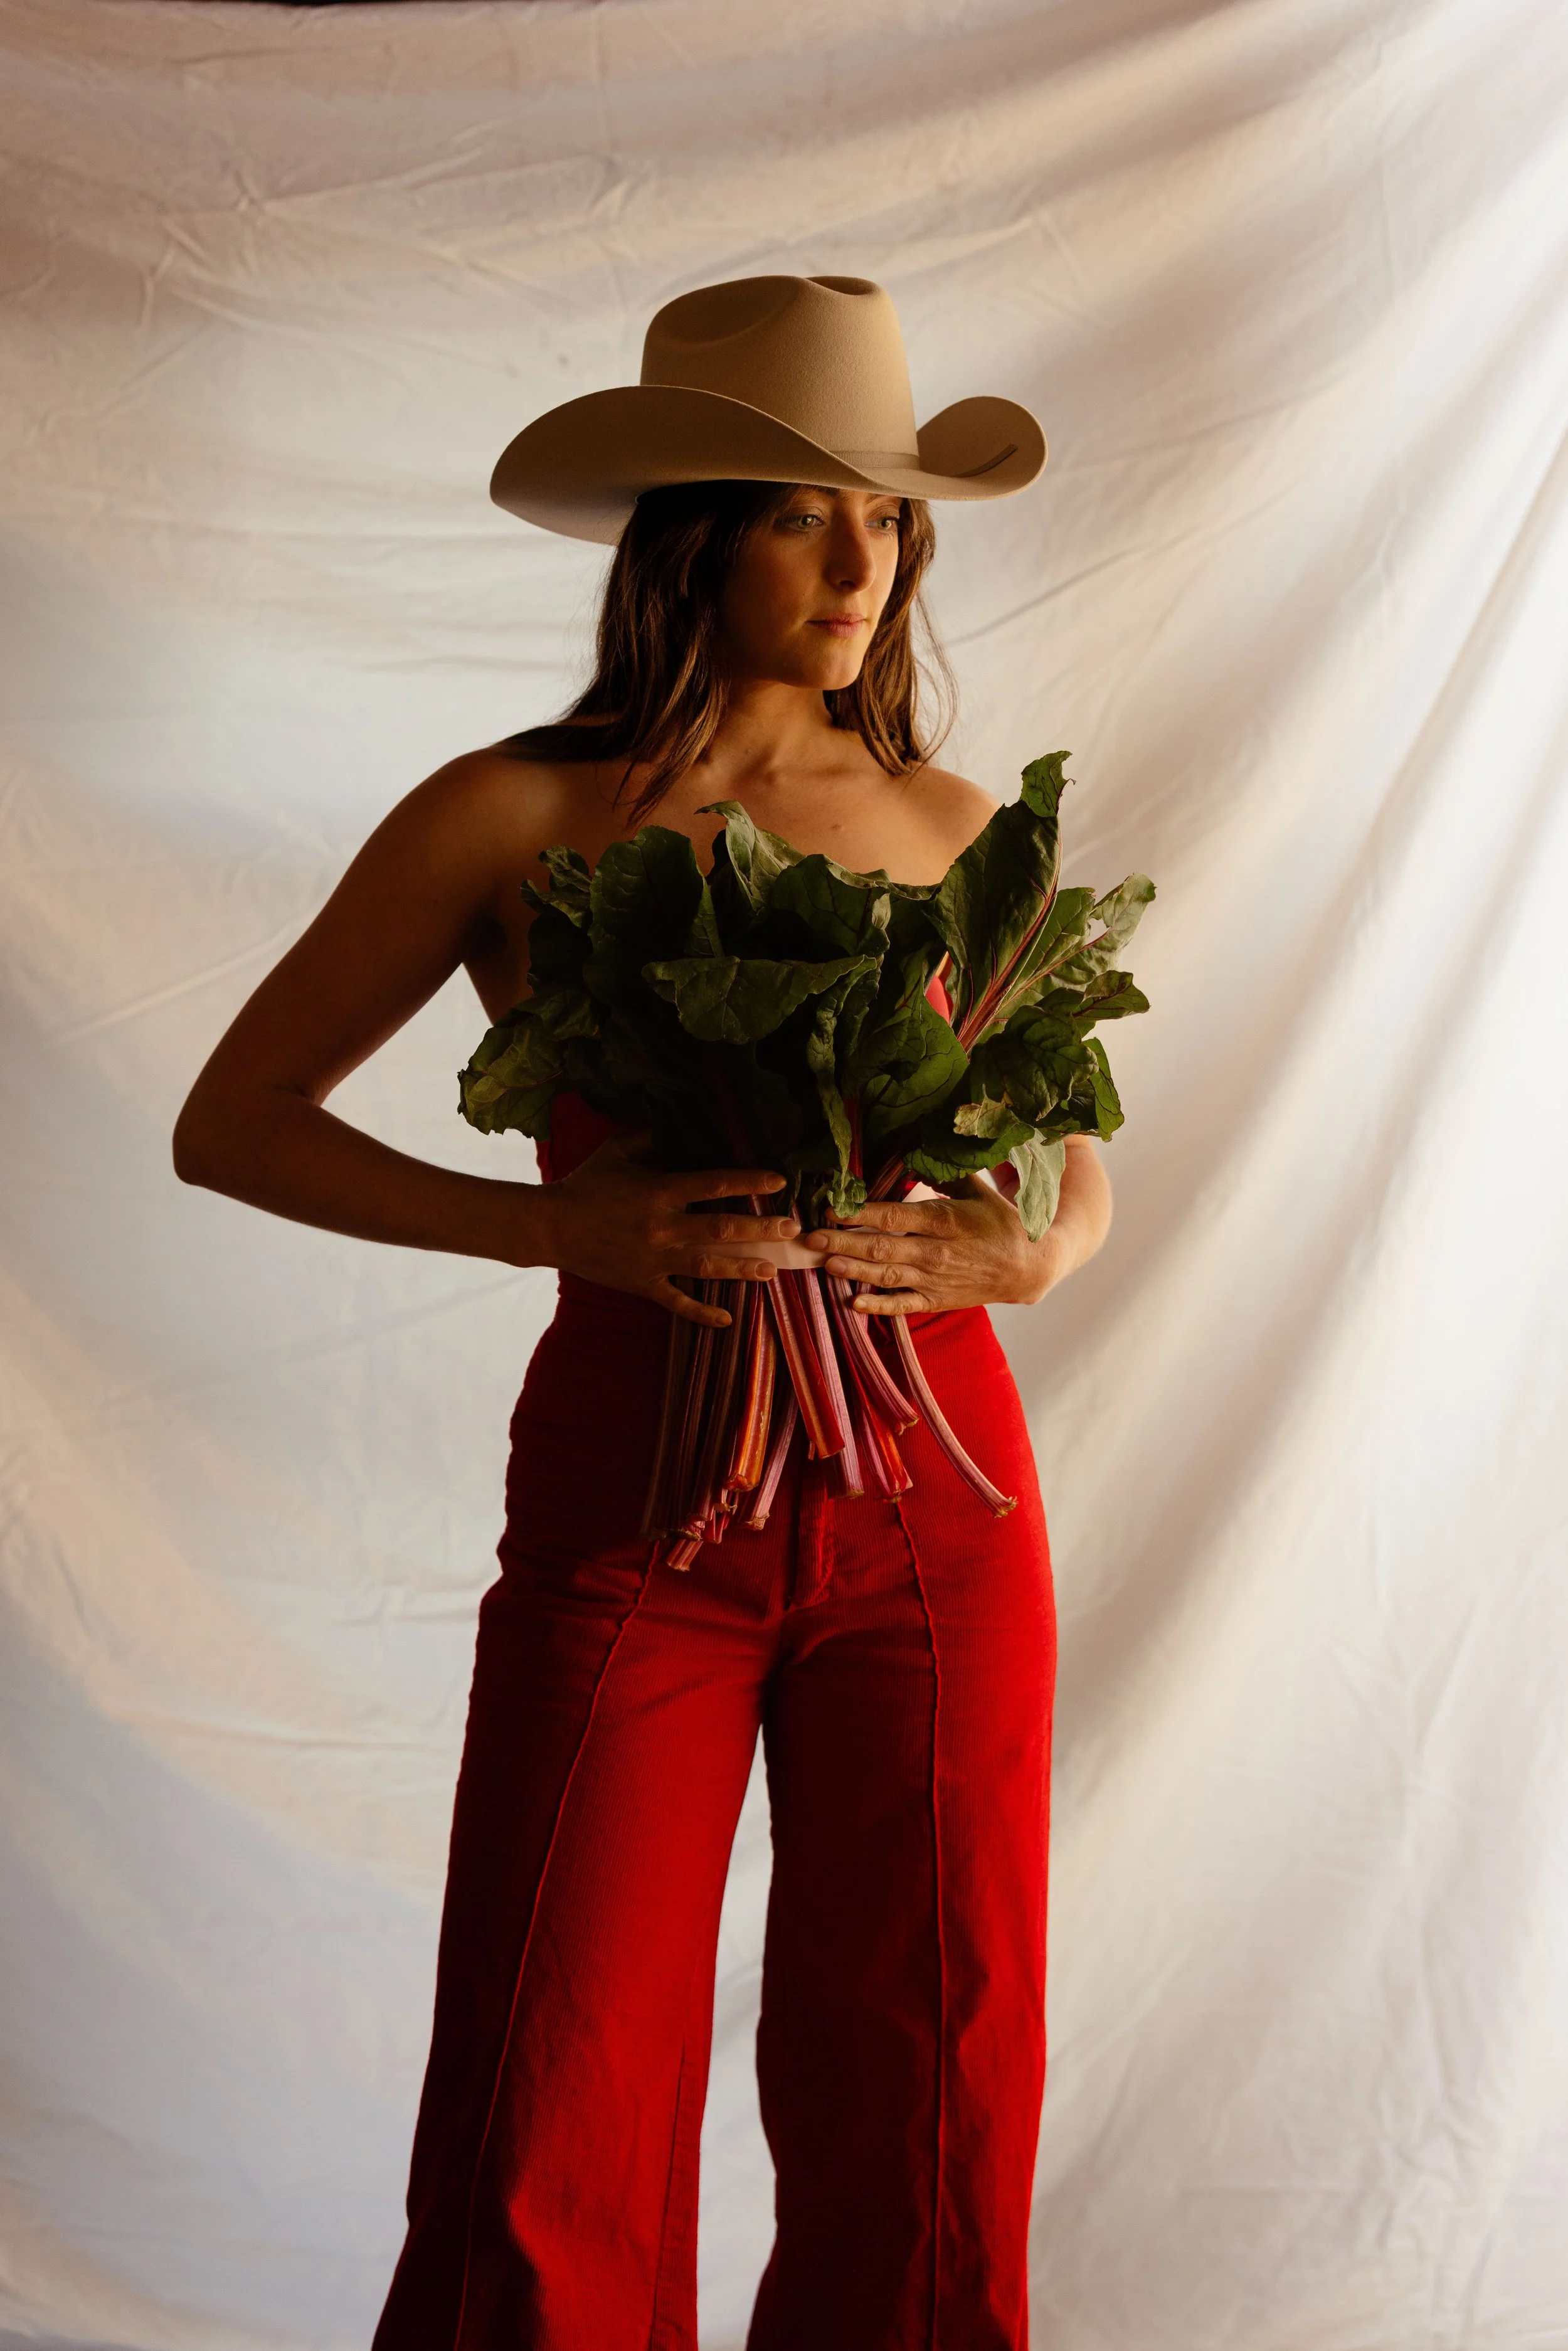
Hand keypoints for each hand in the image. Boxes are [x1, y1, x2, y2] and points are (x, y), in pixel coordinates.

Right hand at [536, 1133, 798, 1326]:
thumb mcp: (614, 1152)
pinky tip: (728, 1319)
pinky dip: (702, 1312)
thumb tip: (671, 1123)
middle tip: (791, 1230)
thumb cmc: (584, 1185)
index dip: (748, 1182)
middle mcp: (662, 1227)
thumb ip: (646, 1137)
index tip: (778, 1181)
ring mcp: (654, 1259)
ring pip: (708, 1266)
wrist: (550, 1226)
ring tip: (772, 1271)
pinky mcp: (643, 1284)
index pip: (713, 1184)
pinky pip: (677, 1302)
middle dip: (760, 1230)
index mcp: (658, 1191)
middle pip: (721, 1229)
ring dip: (742, 1269)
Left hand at [802, 1175, 1066, 1314]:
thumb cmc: (1000, 1224)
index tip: (831, 1207)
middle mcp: (934, 1252)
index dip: (860, 1213)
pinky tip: (853, 1303)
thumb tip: (913, 1147)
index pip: (894, 1216)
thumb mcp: (976, 1191)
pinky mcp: (936, 1301)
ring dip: (853, 1270)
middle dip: (843, 1241)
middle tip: (811, 1237)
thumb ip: (943, 1172)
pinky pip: (902, 1306)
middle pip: (881, 1247)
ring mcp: (933, 1280)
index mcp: (943, 1220)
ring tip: (824, 1262)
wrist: (1028, 1268)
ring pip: (886, 1276)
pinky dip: (878, 1307)